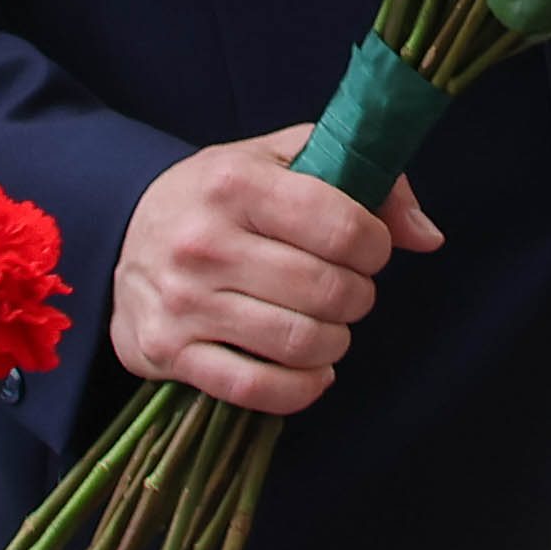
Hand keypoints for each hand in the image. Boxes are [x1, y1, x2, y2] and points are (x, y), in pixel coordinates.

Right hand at [115, 137, 449, 416]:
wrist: (122, 230)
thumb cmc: (221, 194)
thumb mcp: (284, 160)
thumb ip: (366, 181)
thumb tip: (427, 237)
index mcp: (235, 184)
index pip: (343, 226)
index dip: (376, 244)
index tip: (368, 248)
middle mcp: (203, 243)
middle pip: (326, 291)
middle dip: (358, 295)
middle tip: (349, 289)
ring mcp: (182, 303)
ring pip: (299, 343)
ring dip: (336, 341)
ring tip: (330, 325)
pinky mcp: (168, 352)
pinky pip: (256, 389)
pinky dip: (301, 388)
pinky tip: (312, 369)